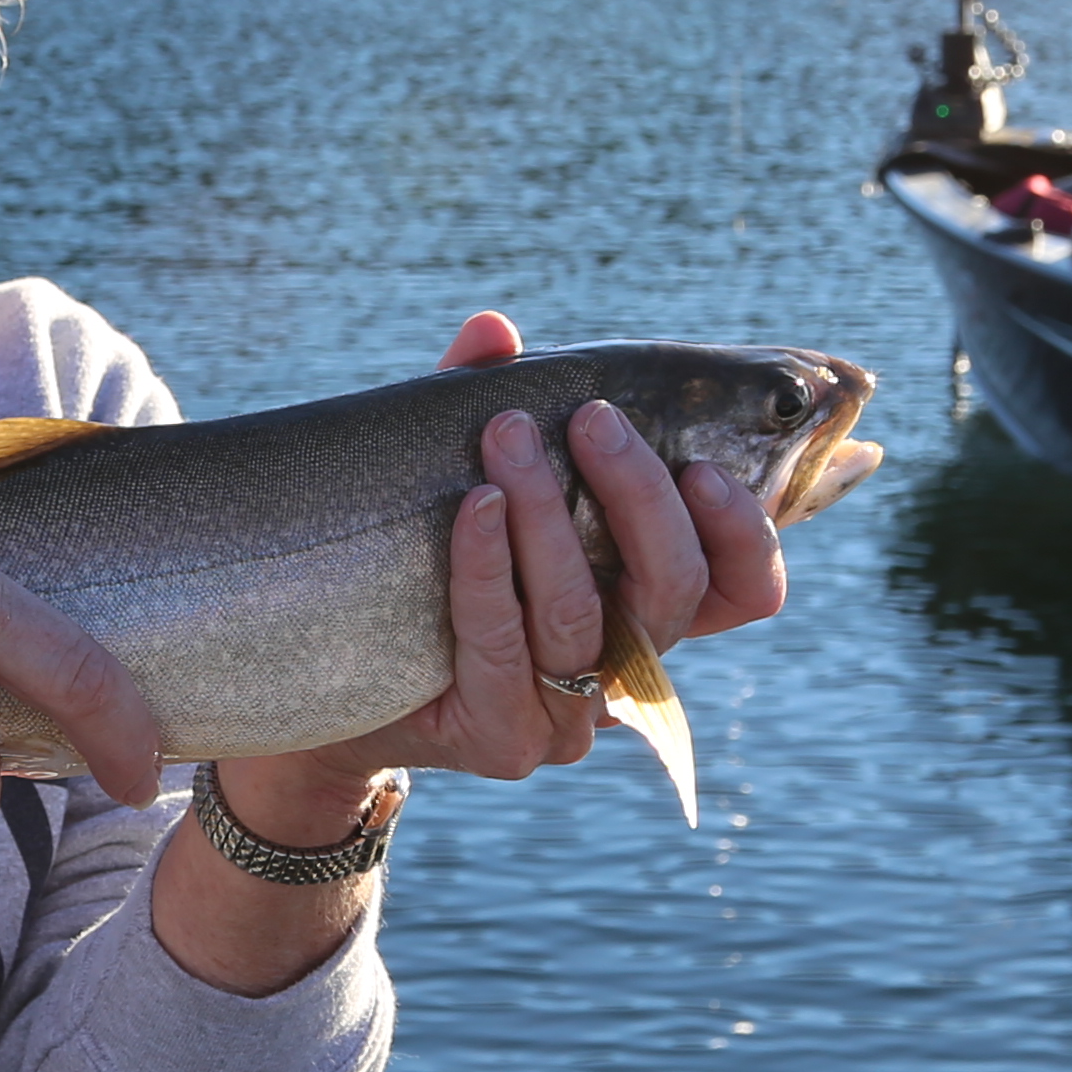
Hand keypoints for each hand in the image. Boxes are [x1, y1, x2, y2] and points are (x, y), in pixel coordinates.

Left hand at [215, 311, 792, 827]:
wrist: (326, 668)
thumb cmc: (412, 558)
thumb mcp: (462, 474)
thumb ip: (487, 405)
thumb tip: (493, 331)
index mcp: (642, 607)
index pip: (741, 590)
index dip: (745, 535)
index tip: (703, 465)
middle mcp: (620, 666)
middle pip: (674, 589)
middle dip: (639, 494)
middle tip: (594, 418)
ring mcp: (565, 716)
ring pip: (584, 613)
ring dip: (549, 513)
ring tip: (508, 434)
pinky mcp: (502, 740)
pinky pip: (503, 642)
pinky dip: (489, 567)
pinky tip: (473, 509)